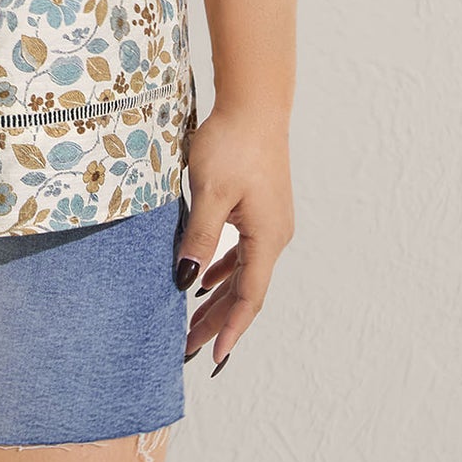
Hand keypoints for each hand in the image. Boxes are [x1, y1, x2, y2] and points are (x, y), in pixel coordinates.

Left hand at [176, 101, 293, 372]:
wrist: (254, 104)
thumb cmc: (233, 144)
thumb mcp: (210, 193)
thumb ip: (200, 237)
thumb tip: (186, 279)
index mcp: (267, 237)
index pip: (249, 297)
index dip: (230, 328)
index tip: (212, 356)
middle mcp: (275, 235)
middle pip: (246, 289)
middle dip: (217, 319)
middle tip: (187, 346)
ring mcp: (270, 220)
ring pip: (244, 270)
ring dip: (219, 297)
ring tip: (193, 321)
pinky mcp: (261, 206)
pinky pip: (243, 250)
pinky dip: (225, 269)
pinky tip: (207, 279)